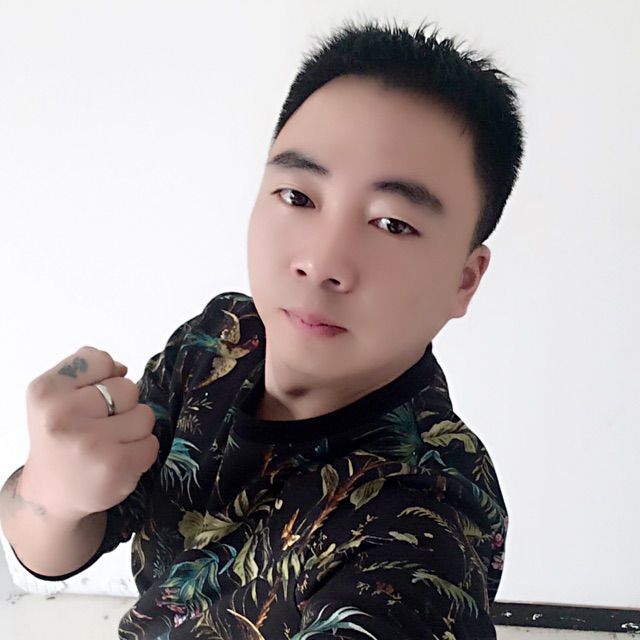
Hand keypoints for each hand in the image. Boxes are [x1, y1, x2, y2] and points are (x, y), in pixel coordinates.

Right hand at [20, 346, 158, 522]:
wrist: (51, 494)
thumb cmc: (62, 436)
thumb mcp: (56, 396)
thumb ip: (87, 370)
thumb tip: (122, 369)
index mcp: (46, 392)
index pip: (100, 359)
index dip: (104, 377)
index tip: (89, 398)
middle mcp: (63, 415)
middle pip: (127, 387)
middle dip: (122, 405)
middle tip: (100, 425)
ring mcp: (90, 442)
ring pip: (144, 415)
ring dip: (134, 429)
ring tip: (110, 443)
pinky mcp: (115, 465)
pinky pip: (151, 443)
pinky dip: (141, 450)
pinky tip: (118, 459)